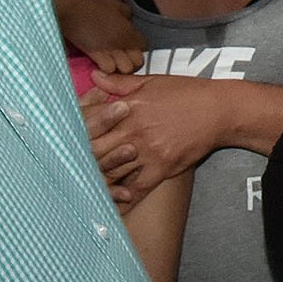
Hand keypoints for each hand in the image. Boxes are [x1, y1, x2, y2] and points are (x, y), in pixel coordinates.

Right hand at [58, 0, 145, 74]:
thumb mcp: (118, 6)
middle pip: (138, 62)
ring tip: (111, 63)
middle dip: (131, 63)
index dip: (137, 49)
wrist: (74, 12)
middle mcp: (123, 42)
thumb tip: (129, 23)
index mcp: (130, 30)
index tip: (129, 48)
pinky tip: (100, 63)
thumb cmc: (94, 8)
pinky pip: (109, 69)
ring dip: (119, 68)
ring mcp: (111, 50)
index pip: (144, 47)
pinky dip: (105, 69)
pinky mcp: (97, 56)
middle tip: (122, 59)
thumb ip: (128, 17)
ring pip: (125, 69)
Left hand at [80, 72, 231, 206]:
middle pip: (95, 150)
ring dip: (96, 179)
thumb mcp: (152, 82)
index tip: (64, 139)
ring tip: (82, 185)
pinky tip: (109, 205)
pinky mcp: (161, 169)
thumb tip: (94, 76)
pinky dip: (121, 200)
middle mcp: (134, 130)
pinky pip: (135, 190)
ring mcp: (147, 152)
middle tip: (68, 166)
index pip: (90, 122)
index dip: (74, 132)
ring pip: (111, 172)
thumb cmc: (186, 92)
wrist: (218, 110)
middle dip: (80, 158)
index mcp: (128, 106)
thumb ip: (120, 83)